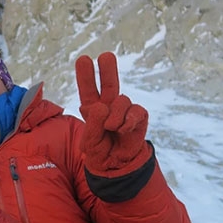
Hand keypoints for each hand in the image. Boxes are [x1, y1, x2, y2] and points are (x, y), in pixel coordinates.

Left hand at [75, 52, 150, 175]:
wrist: (117, 166)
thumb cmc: (100, 152)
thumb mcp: (90, 141)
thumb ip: (94, 124)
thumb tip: (103, 106)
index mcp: (92, 109)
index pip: (88, 90)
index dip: (86, 75)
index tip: (84, 59)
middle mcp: (108, 106)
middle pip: (108, 83)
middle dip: (107, 69)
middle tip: (105, 56)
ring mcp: (124, 111)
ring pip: (122, 100)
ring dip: (116, 115)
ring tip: (111, 128)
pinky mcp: (138, 117)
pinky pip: (136, 111)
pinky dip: (129, 121)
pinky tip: (124, 129)